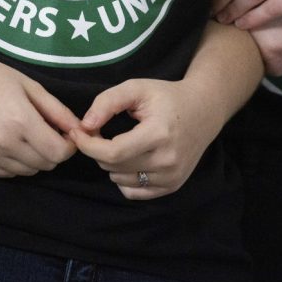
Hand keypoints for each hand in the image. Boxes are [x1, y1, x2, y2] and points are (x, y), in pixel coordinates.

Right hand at [0, 52, 78, 177]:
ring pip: (27, 172)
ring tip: (26, 135)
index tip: (65, 134)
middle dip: (53, 151)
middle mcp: (4, 143)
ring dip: (35, 158)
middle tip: (47, 132)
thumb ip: (56, 110)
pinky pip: (7, 173)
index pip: (58, 152)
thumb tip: (80, 129)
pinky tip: (9, 142)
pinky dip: (15, 163)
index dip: (68, 146)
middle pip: (45, 164)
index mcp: (20, 121)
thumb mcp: (28, 85)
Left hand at [70, 78, 222, 199]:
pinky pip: (133, 192)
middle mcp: (168, 160)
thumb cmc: (167, 97)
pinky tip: (131, 158)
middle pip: (113, 166)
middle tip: (99, 132)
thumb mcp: (136, 88)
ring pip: (119, 180)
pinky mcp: (172, 186)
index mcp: (159, 134)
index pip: (113, 152)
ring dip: (111, 163)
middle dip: (97, 150)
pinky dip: (124, 178)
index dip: (88, 145)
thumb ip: (107, 102)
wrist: (204, 110)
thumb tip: (85, 125)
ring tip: (120, 142)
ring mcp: (171, 177)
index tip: (78, 132)